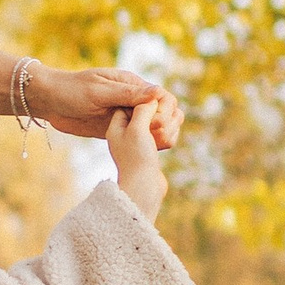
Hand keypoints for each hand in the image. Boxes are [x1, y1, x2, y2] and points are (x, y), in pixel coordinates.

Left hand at [25, 63, 179, 141]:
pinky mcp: (116, 128)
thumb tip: (157, 92)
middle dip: (164, 124)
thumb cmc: (70, 90)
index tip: (157, 122)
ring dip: (157, 135)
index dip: (165, 110)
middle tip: (154, 137)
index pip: (161, 95)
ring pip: (151, 125)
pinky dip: (144, 143)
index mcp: (131, 84)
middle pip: (161, 112)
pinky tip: (144, 153)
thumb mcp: (98, 91)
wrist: (48, 101)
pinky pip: (137, 136)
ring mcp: (125, 114)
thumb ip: (126, 94)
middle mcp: (131, 98)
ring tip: (152, 147)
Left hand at [107, 99, 172, 224]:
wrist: (142, 191)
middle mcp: (125, 133)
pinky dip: (168, 136)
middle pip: (147, 111)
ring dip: (166, 125)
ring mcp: (138, 143)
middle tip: (160, 123)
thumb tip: (154, 92)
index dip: (147, 101)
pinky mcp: (149, 152)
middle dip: (159, 115)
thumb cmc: (135, 159)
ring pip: (157, 122)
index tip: (157, 106)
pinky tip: (168, 143)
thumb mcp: (136, 128)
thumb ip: (142, 108)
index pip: (132, 102)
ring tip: (165, 134)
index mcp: (116, 125)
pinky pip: (162, 135)